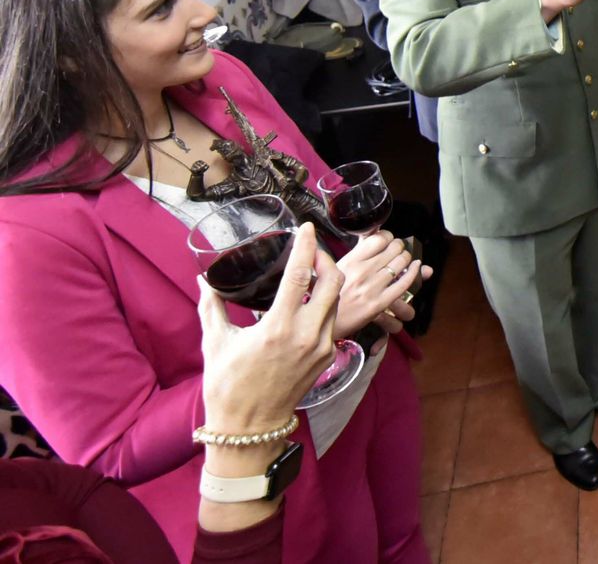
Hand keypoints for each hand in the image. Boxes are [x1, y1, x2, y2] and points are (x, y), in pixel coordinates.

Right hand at [198, 223, 338, 433]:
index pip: (301, 274)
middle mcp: (306, 335)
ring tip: (313, 272)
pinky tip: (312, 300)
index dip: (307, 246)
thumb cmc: (228, 385)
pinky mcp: (328, 357)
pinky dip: (327, 305)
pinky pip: (334, 321)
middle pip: (334, 282)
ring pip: (337, 301)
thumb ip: (211, 305)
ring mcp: (321, 347)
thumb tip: (202, 279)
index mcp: (278, 328)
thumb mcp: (215, 341)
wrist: (249, 427)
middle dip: (327, 259)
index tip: (307, 227)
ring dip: (329, 282)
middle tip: (313, 250)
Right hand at [332, 231, 421, 339]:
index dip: (388, 236)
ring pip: (401, 263)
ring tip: (405, 259)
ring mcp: (371, 287)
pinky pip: (404, 283)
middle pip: (393, 249)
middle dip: (400, 247)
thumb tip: (371, 232)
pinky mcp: (379, 303)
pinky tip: (416, 267)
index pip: (378, 238)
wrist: (323, 323)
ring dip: (407, 258)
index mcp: (350, 260)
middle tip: (398, 250)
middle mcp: (361, 271)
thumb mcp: (337, 268)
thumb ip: (356, 251)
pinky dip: (414, 272)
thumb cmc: (330, 295)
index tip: (388, 240)